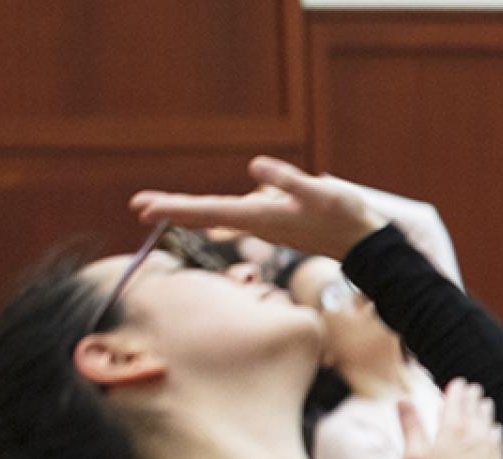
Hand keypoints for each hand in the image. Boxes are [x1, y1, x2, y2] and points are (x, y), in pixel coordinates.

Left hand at [129, 157, 385, 259]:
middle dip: (173, 210)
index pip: (209, 210)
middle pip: (207, 215)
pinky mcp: (276, 224)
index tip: (143, 208)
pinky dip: (215, 215)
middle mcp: (258, 224)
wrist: (366, 247)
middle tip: (136, 207)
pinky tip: (209, 216)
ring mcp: (266, 226)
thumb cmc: (347, 218)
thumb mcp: (322, 192)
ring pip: (219, 217)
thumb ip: (289, 180)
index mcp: (262, 216)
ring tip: (160, 209)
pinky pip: (236, 217)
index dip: (175, 207)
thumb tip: (254, 167)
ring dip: (190, 212)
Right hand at [400, 380, 502, 458]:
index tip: (459, 382)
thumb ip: (410, 428)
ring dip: (487, 414)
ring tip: (486, 406)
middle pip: (478, 411)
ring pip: (491, 427)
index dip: (457, 390)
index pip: (457, 402)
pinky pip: (500, 446)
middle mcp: (479, 438)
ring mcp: (495, 455)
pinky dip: (495, 436)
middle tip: (475, 390)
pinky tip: (495, 436)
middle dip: (474, 398)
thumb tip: (402, 400)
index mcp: (454, 431)